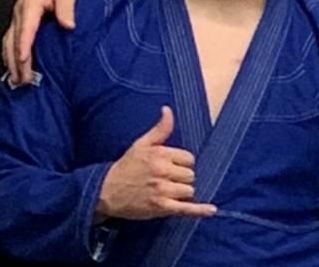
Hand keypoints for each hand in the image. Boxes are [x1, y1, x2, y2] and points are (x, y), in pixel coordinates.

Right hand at [2, 0, 78, 83]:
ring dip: (11, 61)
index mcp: (31, 4)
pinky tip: (15, 66)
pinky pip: (12, 39)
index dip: (24, 46)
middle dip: (16, 61)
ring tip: (17, 80)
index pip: (26, 29)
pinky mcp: (22, 20)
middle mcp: (21, 11)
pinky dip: (11, 54)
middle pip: (14, 40)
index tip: (24, 61)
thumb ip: (66, 8)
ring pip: (10, 42)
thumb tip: (68, 24)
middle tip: (23, 80)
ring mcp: (19, 16)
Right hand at [95, 106, 216, 221]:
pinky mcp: (161, 208)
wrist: (107, 191)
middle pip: (190, 175)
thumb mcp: (142, 143)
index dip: (182, 163)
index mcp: (160, 154)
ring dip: (182, 192)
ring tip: (168, 191)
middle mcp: (163, 171)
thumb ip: (160, 128)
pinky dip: (199, 210)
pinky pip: (186, 209)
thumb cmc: (126, 166)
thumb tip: (168, 109)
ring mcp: (163, 190)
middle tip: (168, 179)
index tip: (172, 166)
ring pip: (189, 190)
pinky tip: (211, 209)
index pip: (189, 158)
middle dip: (183, 177)